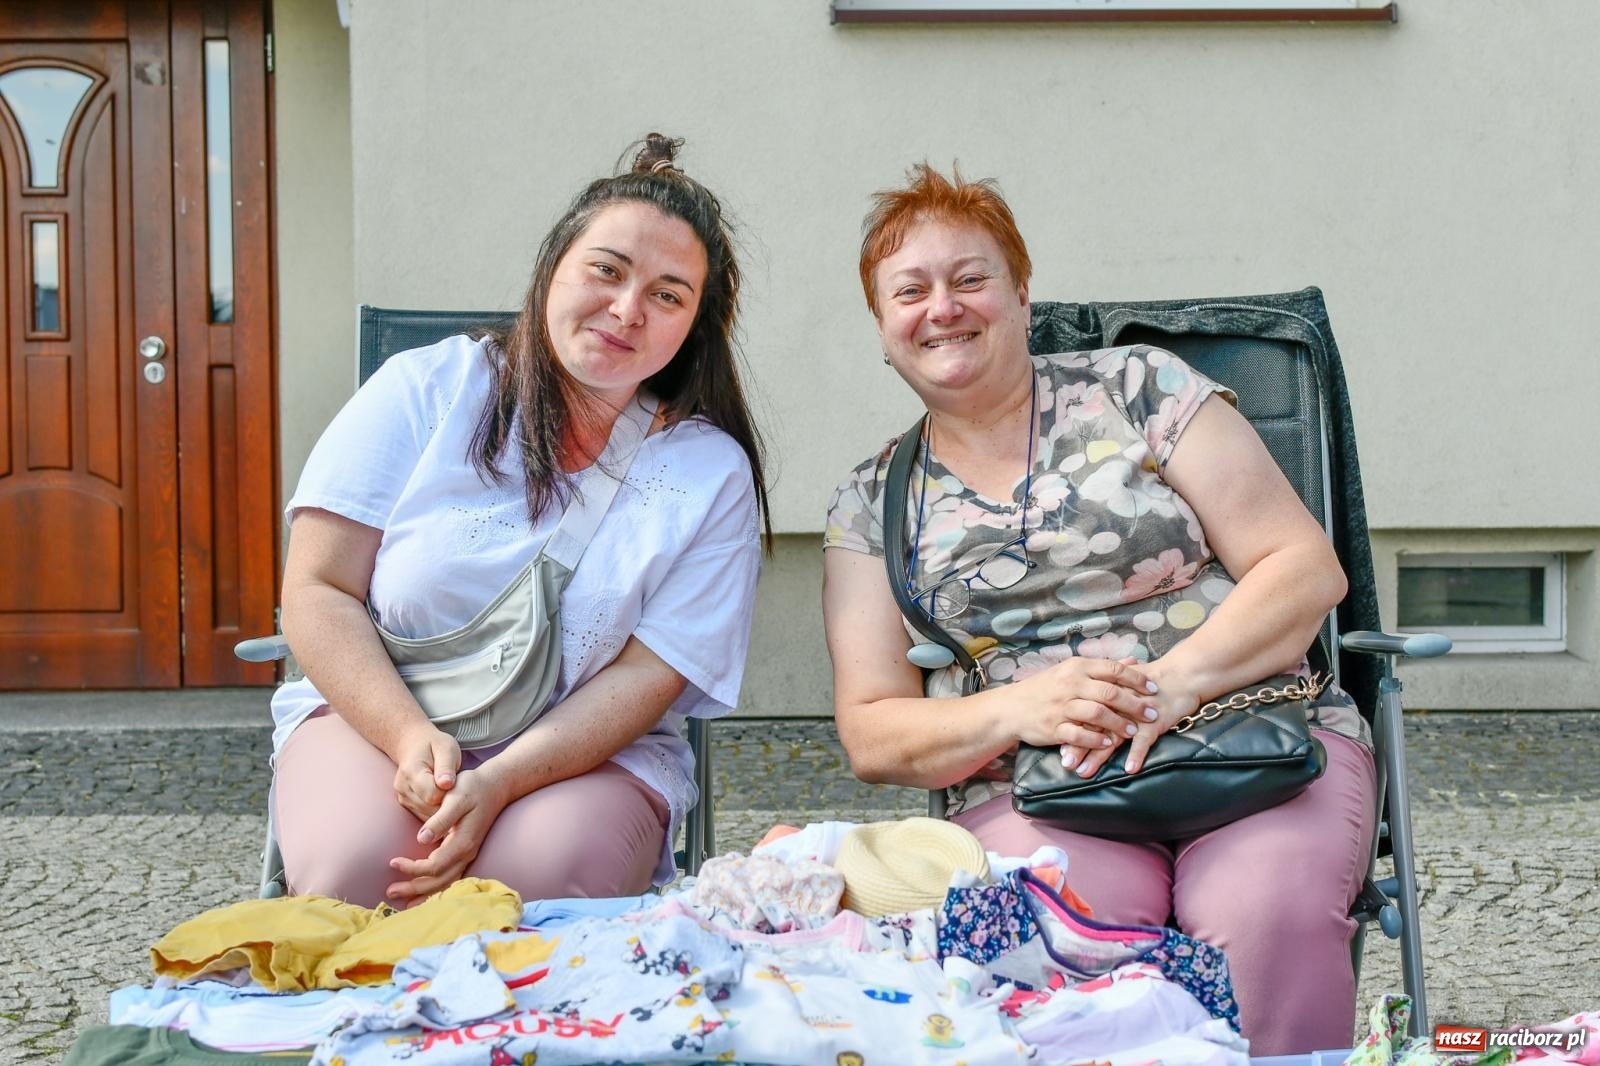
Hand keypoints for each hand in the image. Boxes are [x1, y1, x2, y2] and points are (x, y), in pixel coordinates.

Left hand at [386, 765, 507, 905]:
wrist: (495, 786)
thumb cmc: (472, 788)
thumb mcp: (456, 798)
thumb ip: (440, 819)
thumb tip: (421, 839)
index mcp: (463, 842)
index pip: (434, 866)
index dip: (412, 868)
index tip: (392, 862)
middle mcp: (466, 854)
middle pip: (439, 881)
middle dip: (414, 888)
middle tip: (389, 892)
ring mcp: (468, 855)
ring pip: (445, 883)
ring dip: (424, 893)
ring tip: (403, 900)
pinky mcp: (466, 853)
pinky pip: (450, 878)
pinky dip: (435, 888)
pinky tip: (423, 892)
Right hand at [392, 724, 460, 820]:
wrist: (414, 744)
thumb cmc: (434, 745)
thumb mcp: (446, 748)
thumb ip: (446, 766)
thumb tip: (446, 784)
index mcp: (412, 772)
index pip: (433, 795)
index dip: (449, 793)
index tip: (456, 783)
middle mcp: (403, 787)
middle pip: (430, 808)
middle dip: (446, 802)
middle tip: (456, 788)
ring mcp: (402, 797)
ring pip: (427, 815)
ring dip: (442, 807)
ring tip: (449, 791)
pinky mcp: (406, 804)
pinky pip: (424, 815)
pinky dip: (436, 810)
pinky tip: (443, 798)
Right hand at [1009, 656, 1158, 750]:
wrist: (1011, 708)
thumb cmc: (1045, 688)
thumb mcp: (1070, 670)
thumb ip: (1102, 667)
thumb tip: (1132, 660)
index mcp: (1076, 667)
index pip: (1113, 669)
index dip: (1136, 679)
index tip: (1154, 688)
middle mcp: (1070, 684)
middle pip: (1109, 693)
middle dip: (1134, 704)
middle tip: (1151, 713)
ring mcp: (1061, 706)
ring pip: (1097, 714)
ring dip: (1118, 724)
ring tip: (1133, 731)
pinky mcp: (1054, 727)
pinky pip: (1080, 734)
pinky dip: (1097, 740)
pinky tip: (1109, 744)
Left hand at [1058, 658, 1200, 778]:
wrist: (1182, 675)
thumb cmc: (1151, 682)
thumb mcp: (1124, 683)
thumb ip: (1104, 692)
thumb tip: (1081, 702)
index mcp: (1108, 691)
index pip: (1083, 710)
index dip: (1068, 726)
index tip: (1053, 742)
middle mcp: (1118, 702)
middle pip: (1093, 725)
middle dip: (1077, 745)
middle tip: (1065, 762)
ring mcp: (1136, 712)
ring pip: (1113, 735)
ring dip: (1098, 755)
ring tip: (1084, 771)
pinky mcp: (1155, 720)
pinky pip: (1144, 740)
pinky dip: (1137, 755)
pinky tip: (1128, 770)